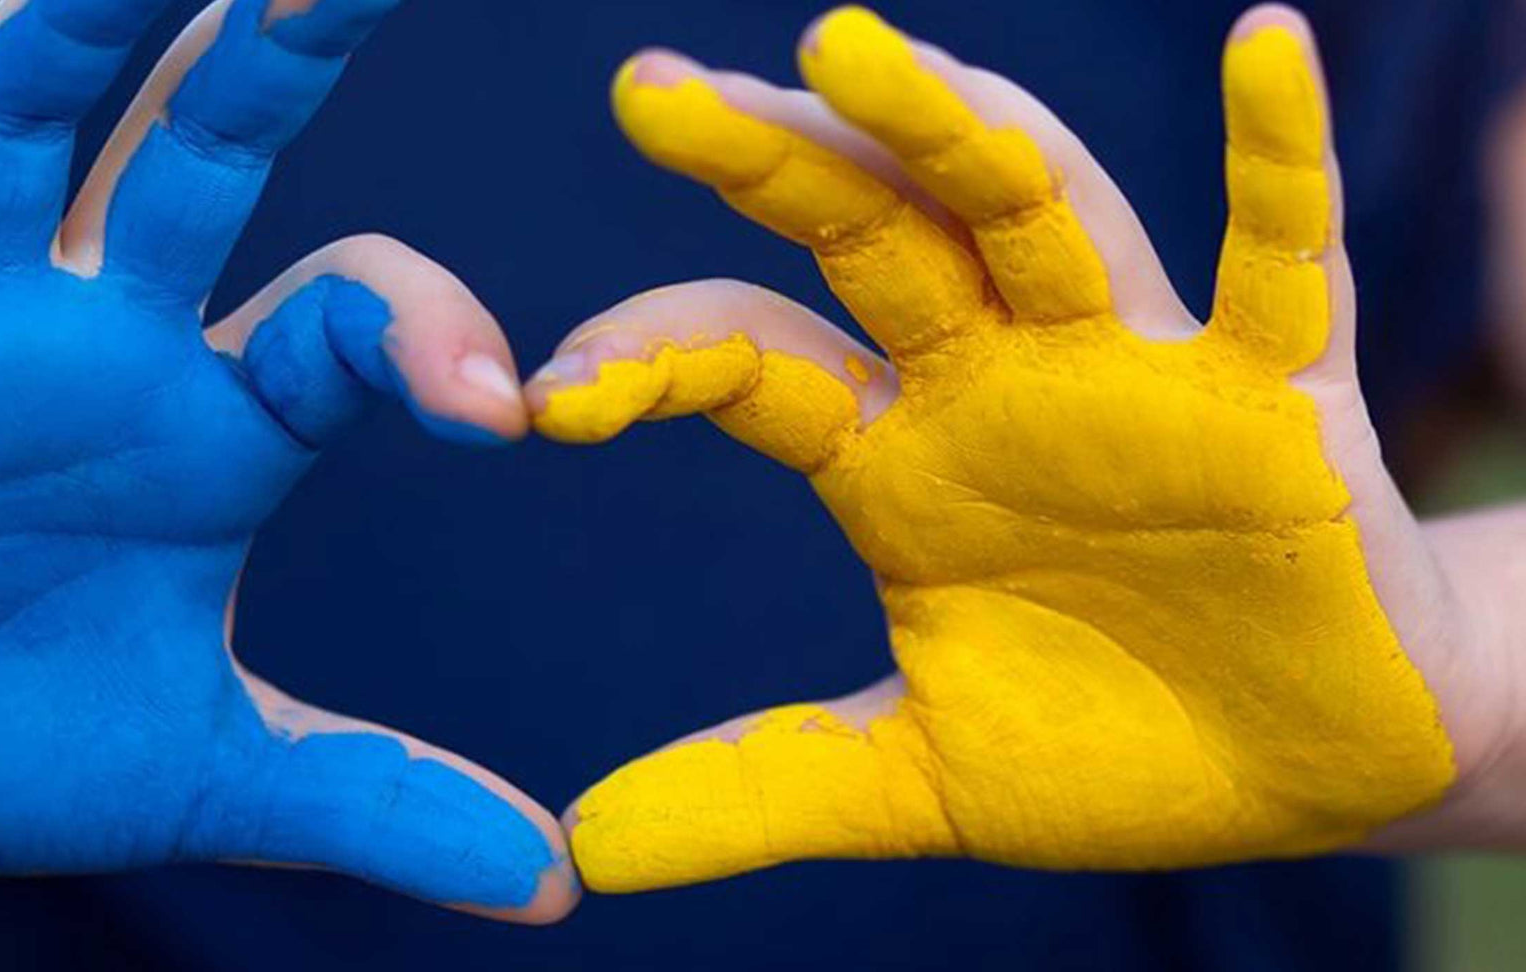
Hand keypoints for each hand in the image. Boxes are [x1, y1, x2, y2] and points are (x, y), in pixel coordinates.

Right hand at [0, 0, 573, 920]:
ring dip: (57, 37)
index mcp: (219, 424)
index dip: (425, 334)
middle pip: (197, 155)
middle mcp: (97, 340)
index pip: (348, 319)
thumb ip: (369, 802)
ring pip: (5, 143)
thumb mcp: (208, 779)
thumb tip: (553, 883)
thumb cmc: (27, 740)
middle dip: (266, 53)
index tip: (497, 410)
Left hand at [531, 4, 1515, 890]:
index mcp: (892, 455)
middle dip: (768, 159)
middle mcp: (992, 381)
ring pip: (1032, 211)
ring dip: (946, 128)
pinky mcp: (1280, 394)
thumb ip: (764, 788)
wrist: (1304, 775)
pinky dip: (1278, 156)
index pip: (746, 362)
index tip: (540, 398)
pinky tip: (1264, 41)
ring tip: (841, 42)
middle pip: (866, 234)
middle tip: (650, 88)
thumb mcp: (918, 780)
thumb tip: (584, 849)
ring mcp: (1131, 369)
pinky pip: (1283, 258)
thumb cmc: (1111, 746)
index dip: (647, 361)